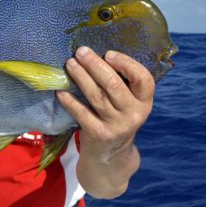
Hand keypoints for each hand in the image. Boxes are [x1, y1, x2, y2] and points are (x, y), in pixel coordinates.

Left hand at [56, 46, 154, 197]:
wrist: (111, 155)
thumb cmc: (117, 118)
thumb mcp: (128, 104)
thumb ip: (122, 84)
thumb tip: (97, 54)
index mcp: (144, 102)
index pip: (143, 79)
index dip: (126, 64)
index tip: (108, 53)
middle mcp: (133, 114)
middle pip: (114, 84)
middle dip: (95, 65)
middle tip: (81, 51)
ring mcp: (116, 125)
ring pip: (96, 96)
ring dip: (81, 77)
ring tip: (70, 63)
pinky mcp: (98, 134)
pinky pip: (82, 113)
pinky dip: (70, 101)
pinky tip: (60, 91)